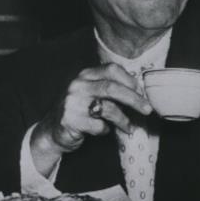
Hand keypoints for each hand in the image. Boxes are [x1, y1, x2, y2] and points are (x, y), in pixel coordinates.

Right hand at [30, 63, 152, 174]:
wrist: (52, 131)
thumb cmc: (81, 112)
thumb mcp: (93, 94)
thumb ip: (111, 89)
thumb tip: (141, 93)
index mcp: (85, 75)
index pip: (112, 69)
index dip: (130, 81)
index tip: (142, 93)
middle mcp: (78, 85)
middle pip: (112, 88)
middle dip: (134, 99)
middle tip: (147, 110)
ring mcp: (72, 102)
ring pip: (108, 108)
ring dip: (123, 120)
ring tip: (128, 127)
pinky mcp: (70, 120)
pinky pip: (98, 126)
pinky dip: (106, 130)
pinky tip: (103, 131)